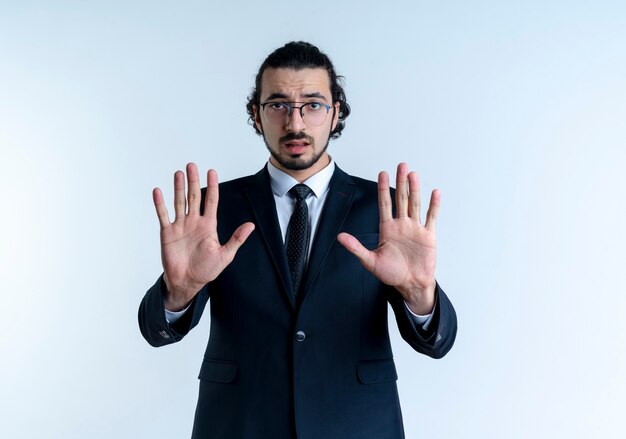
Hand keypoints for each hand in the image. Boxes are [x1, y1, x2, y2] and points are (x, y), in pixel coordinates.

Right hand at [153, 163, 254, 310]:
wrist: (187, 282)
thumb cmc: (206, 270)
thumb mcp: (225, 255)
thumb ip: (237, 239)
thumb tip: (251, 225)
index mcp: (208, 225)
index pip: (211, 201)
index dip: (212, 186)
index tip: (212, 171)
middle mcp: (194, 222)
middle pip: (194, 197)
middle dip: (193, 181)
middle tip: (192, 165)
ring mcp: (180, 226)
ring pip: (179, 202)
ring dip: (178, 188)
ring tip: (178, 173)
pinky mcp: (167, 233)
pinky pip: (163, 215)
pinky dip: (160, 204)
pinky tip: (158, 191)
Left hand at [337, 163, 438, 314]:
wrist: (411, 285)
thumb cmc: (392, 274)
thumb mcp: (370, 261)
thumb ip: (356, 248)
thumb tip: (339, 237)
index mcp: (387, 229)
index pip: (384, 204)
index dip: (383, 189)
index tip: (382, 173)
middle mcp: (401, 225)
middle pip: (401, 199)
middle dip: (401, 182)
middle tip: (401, 165)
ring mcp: (415, 228)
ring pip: (415, 204)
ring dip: (415, 189)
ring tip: (413, 174)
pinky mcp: (428, 235)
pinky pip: (430, 217)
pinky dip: (433, 205)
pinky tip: (434, 193)